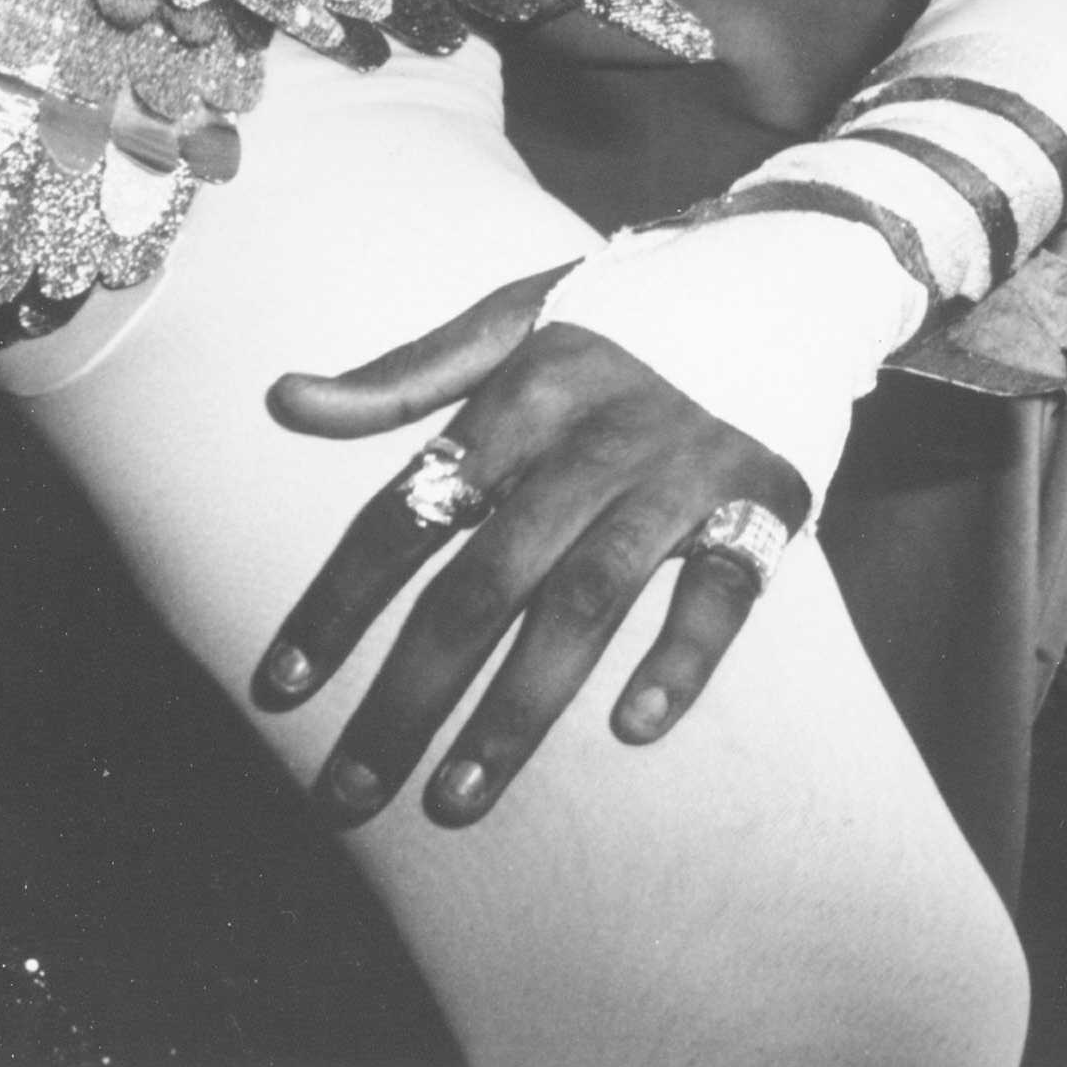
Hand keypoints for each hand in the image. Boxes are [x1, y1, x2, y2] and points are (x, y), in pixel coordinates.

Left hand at [253, 268, 808, 828]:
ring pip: (589, 598)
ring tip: (455, 798)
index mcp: (528, 387)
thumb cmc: (625, 312)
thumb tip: (284, 400)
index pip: (415, 504)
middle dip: (411, 692)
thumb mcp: (513, 318)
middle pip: (488, 576)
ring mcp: (681, 469)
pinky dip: (680, 656)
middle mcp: (597, 433)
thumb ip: (403, 375)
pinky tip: (633, 725)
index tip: (281, 686)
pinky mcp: (760, 499)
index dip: (344, 596)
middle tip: (348, 792)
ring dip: (520, 706)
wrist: (785, 268)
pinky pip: (722, 589)